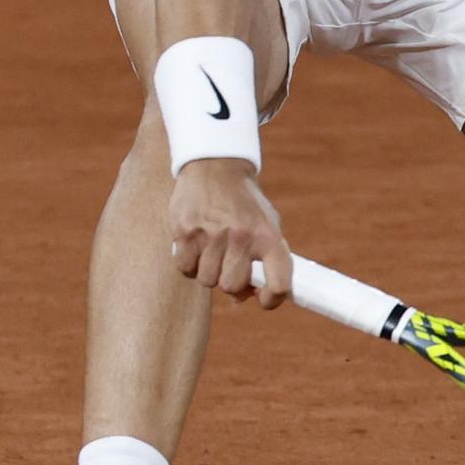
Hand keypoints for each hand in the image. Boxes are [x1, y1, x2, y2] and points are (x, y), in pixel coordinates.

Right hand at [169, 158, 291, 307]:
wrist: (216, 164)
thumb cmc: (244, 203)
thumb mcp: (266, 223)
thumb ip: (263, 261)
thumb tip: (243, 298)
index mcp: (268, 235)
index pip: (278, 284)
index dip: (272, 300)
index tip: (263, 298)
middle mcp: (241, 236)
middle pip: (232, 286)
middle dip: (231, 281)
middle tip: (229, 262)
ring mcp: (211, 234)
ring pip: (207, 280)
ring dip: (209, 270)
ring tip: (213, 247)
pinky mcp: (185, 232)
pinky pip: (185, 269)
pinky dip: (190, 263)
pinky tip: (197, 243)